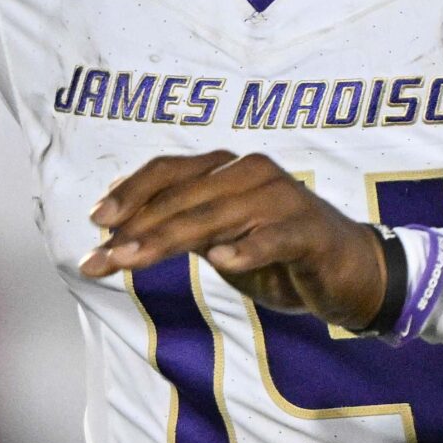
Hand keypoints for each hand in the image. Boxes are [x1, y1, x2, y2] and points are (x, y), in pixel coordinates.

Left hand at [79, 151, 389, 330]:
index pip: (169, 172)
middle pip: (183, 196)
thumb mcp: (218, 237)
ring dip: (168, 239)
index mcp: (227, 170)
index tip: (95, 220)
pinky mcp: (309, 231)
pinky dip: (249, 248)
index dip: (129, 192)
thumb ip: (176, 222)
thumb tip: (115, 212)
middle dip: (135, 228)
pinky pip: (273, 237)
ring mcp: (282, 199)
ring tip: (132, 260)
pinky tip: (223, 260)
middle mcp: (251, 173)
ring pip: (215, 217)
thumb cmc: (275, 250)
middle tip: (101, 256)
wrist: (347, 272)